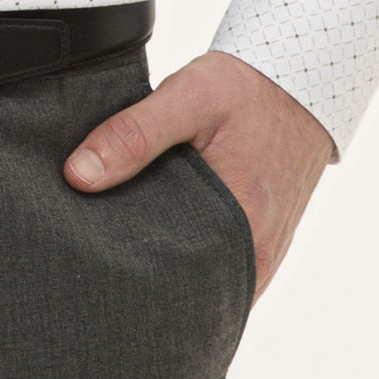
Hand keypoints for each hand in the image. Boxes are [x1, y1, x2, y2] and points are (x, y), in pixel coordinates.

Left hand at [62, 50, 334, 296]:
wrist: (300, 84)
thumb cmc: (246, 89)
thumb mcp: (187, 97)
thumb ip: (133, 135)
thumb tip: (78, 176)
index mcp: (241, 224)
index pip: (175, 284)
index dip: (130, 282)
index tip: (92, 272)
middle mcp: (257, 254)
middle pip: (189, 294)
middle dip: (145, 288)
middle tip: (98, 272)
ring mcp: (264, 257)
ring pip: (206, 288)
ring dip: (171, 279)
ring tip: (123, 263)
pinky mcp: (264, 248)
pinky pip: (223, 275)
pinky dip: (193, 267)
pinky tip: (160, 249)